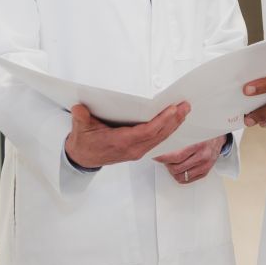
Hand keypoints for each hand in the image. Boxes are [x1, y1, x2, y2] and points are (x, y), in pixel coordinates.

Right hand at [65, 101, 189, 168]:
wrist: (83, 158)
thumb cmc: (84, 142)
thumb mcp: (80, 128)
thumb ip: (80, 118)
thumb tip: (80, 108)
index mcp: (120, 142)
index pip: (147, 132)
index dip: (162, 121)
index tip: (173, 110)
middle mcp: (132, 149)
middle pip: (158, 135)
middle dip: (174, 120)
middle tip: (186, 106)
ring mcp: (136, 151)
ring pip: (160, 139)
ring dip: (173, 125)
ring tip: (184, 111)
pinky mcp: (138, 150)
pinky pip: (156, 141)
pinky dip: (167, 130)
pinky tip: (175, 122)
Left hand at [155, 135, 225, 184]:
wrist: (219, 138)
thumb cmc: (204, 134)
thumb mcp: (193, 131)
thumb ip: (179, 137)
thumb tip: (162, 144)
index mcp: (198, 145)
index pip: (176, 156)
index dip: (163, 158)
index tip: (156, 156)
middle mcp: (203, 156)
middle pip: (177, 168)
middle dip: (166, 164)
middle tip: (162, 158)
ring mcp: (205, 166)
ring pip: (180, 176)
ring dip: (171, 171)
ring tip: (169, 163)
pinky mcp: (205, 172)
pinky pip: (187, 180)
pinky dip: (179, 176)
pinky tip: (177, 169)